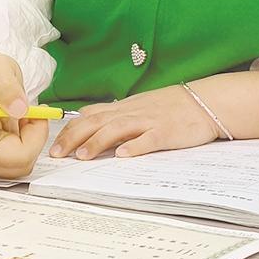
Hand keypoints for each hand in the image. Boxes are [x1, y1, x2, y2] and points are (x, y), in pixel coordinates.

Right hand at [0, 50, 49, 206]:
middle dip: (34, 135)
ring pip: (24, 162)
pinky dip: (32, 142)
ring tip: (22, 115)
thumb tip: (19, 109)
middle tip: (29, 110)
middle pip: (16, 160)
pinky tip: (22, 127)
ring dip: (33, 138)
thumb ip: (7, 86)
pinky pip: (25, 160)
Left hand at [50, 84, 219, 161]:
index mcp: (124, 107)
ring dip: (98, 142)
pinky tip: (123, 155)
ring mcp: (149, 121)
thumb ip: (114, 114)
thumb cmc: (171, 107)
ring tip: (82, 156)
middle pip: (97, 122)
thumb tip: (88, 120)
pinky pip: (149, 139)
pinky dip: (135, 146)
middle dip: (74, 137)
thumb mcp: (138, 106)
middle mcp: (132, 112)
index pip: (89, 116)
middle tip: (57, 154)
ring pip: (118, 128)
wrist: (205, 101)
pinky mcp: (167, 132)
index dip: (69, 129)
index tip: (53, 144)